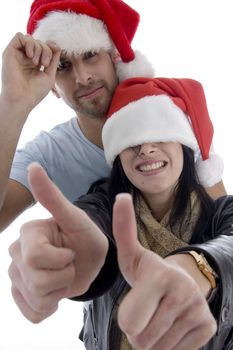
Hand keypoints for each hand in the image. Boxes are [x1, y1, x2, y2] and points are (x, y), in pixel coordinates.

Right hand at [1, 32, 60, 112]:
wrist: (22, 99)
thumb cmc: (35, 91)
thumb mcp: (50, 74)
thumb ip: (54, 60)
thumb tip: (57, 46)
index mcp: (35, 64)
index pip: (45, 48)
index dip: (51, 48)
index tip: (53, 56)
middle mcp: (25, 58)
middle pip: (39, 42)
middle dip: (46, 50)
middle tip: (44, 64)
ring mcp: (17, 55)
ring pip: (30, 38)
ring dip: (38, 48)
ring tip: (37, 63)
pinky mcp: (10, 52)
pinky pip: (19, 36)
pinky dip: (28, 43)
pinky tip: (30, 56)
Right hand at [8, 163, 107, 322]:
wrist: (90, 259)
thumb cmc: (85, 236)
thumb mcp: (74, 217)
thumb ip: (52, 196)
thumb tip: (33, 166)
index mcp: (27, 233)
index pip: (35, 258)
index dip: (61, 260)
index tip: (71, 252)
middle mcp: (17, 253)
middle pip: (35, 281)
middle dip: (63, 277)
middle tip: (70, 265)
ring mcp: (17, 276)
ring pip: (36, 299)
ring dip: (60, 291)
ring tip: (65, 276)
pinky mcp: (22, 296)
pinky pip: (33, 313)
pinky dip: (51, 307)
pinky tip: (57, 292)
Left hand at [112, 194, 216, 349]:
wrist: (180, 284)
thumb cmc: (149, 273)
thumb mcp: (132, 254)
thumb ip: (122, 229)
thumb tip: (120, 197)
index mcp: (160, 275)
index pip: (128, 322)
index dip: (126, 318)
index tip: (136, 302)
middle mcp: (183, 292)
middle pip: (141, 338)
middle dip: (138, 330)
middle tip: (147, 311)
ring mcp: (198, 310)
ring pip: (157, 348)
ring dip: (152, 339)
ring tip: (159, 317)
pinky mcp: (208, 327)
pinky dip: (169, 344)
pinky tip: (172, 325)